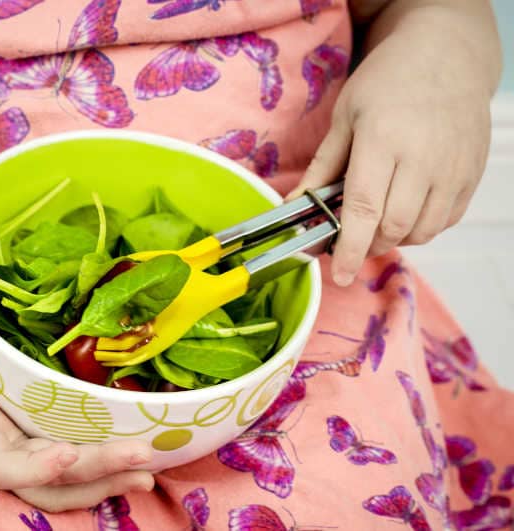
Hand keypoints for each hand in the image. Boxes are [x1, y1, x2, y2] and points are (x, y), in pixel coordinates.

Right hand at [0, 280, 153, 511]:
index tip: (70, 453)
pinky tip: (128, 461)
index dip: (36, 466)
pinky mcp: (14, 442)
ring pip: (55, 488)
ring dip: (101, 483)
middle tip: (145, 455)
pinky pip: (56, 472)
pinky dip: (92, 474)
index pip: (1, 461)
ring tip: (148, 469)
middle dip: (95, 472)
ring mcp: (4, 450)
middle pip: (46, 482)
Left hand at [288, 13, 492, 286]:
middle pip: (394, 227)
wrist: (446, 56)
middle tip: (352, 239)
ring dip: (395, 239)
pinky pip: (446, 220)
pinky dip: (422, 228)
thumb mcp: (345, 118)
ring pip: (423, 230)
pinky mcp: (471, 173)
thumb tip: (293, 207)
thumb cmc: (387, 83)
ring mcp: (453, 168)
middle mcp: (424, 159)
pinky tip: (405, 209)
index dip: (350, 248)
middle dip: (369, 245)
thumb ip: (322, 167)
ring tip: (378, 221)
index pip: (365, 210)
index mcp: (384, 142)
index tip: (339, 274)